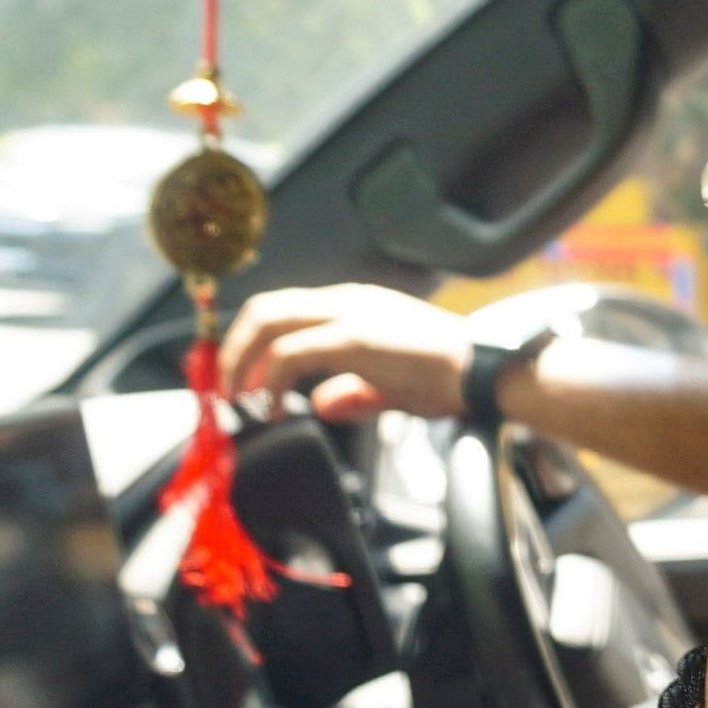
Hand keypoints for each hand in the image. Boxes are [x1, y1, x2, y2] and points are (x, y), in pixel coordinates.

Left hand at [221, 284, 476, 422]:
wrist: (482, 372)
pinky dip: (269, 380)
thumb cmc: (446, 377)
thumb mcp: (389, 387)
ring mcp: (348, 315)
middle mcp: (345, 301)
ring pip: (269, 322)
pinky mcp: (354, 339)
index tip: (239, 376)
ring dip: (242, 360)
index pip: (283, 310)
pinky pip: (292, 353)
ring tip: (239, 396)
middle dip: (234, 348)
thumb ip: (352, 392)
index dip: (250, 342)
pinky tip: (272, 406)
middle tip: (225, 388)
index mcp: (352, 305)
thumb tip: (320, 403)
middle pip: (264, 309)